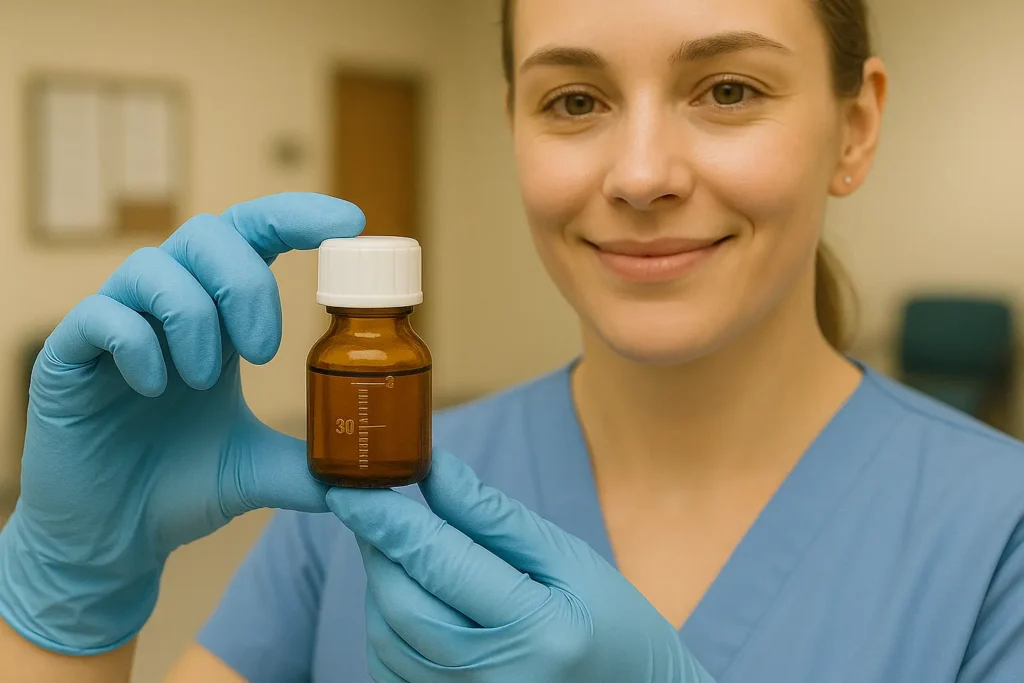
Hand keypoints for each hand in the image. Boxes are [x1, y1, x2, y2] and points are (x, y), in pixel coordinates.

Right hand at [0, 193, 363, 654]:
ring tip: (202, 382)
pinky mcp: (69, 354)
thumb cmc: (180, 490)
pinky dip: (139, 344)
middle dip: (247, 283)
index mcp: (219, 319)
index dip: (298, 216)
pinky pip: (102, 313)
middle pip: (208, 233)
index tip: (351, 221)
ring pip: (155, 266)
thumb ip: (311, 461)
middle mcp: (168, 307)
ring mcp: (116, 324)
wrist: (111, 539)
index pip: (255, 236)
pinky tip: (155, 389)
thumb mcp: (259, 469)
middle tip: (266, 352)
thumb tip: (378, 477)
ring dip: (195, 319)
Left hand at [327, 449, 714, 682]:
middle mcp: (495, 680)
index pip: (439, 563)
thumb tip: (433, 469)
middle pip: (400, 603)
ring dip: (380, 584)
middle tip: (378, 509)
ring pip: (386, 639)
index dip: (386, 520)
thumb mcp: (569, 559)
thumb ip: (494, 517)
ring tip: (405, 551)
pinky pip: (391, 673)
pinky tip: (412, 599)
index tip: (349, 486)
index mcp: (538, 629)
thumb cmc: (614, 625)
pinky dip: (386, 628)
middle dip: (378, 547)